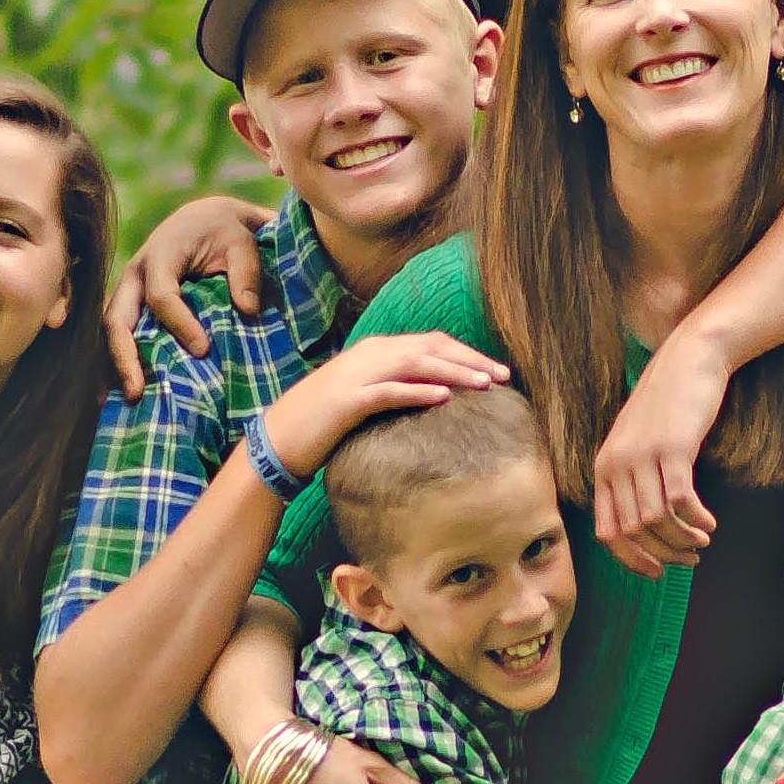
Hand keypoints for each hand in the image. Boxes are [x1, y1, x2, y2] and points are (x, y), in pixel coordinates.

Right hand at [101, 195, 275, 397]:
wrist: (205, 219)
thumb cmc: (226, 232)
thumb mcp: (243, 243)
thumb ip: (246, 273)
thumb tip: (247, 310)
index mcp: (161, 253)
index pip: (162, 294)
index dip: (179, 323)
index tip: (203, 349)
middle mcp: (135, 272)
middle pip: (117, 316)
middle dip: (124, 355)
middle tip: (137, 391)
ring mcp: (128, 291)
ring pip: (111, 330)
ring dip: (115, 365)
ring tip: (128, 400)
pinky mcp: (131, 305)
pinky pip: (118, 335)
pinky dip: (118, 362)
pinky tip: (125, 392)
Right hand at [263, 334, 510, 479]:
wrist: (278, 440)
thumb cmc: (324, 426)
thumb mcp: (365, 400)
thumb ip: (395, 390)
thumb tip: (433, 397)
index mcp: (376, 351)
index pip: (430, 343)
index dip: (466, 354)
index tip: (496, 372)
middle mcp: (369, 355)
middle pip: (430, 347)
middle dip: (471, 359)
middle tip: (505, 376)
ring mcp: (357, 375)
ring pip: (416, 363)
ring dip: (454, 371)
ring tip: (486, 384)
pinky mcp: (347, 401)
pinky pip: (389, 391)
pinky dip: (418, 391)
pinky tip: (444, 398)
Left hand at [592, 327, 725, 576]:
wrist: (688, 360)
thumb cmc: (666, 405)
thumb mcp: (636, 442)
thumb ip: (632, 479)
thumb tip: (645, 528)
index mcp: (604, 467)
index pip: (607, 532)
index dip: (631, 560)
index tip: (656, 572)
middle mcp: (617, 464)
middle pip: (634, 532)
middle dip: (663, 554)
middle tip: (689, 559)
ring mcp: (643, 456)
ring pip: (657, 521)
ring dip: (682, 540)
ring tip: (702, 544)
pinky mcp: (673, 448)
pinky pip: (681, 501)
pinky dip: (696, 520)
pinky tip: (710, 524)